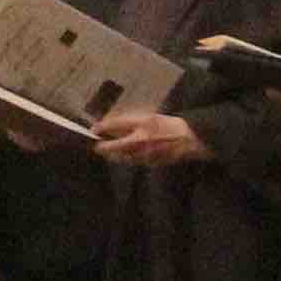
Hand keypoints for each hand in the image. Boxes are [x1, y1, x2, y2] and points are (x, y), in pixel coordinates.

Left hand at [92, 109, 206, 169]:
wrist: (188, 139)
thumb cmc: (168, 125)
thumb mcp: (148, 118)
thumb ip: (130, 121)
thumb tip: (111, 125)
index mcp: (142, 124)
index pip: (115, 125)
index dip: (102, 127)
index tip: (93, 129)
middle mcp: (142, 140)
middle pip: (114, 146)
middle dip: (103, 147)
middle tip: (96, 146)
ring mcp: (145, 153)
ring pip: (121, 157)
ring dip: (112, 154)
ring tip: (105, 151)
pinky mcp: (149, 163)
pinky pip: (131, 161)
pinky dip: (124, 158)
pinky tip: (121, 156)